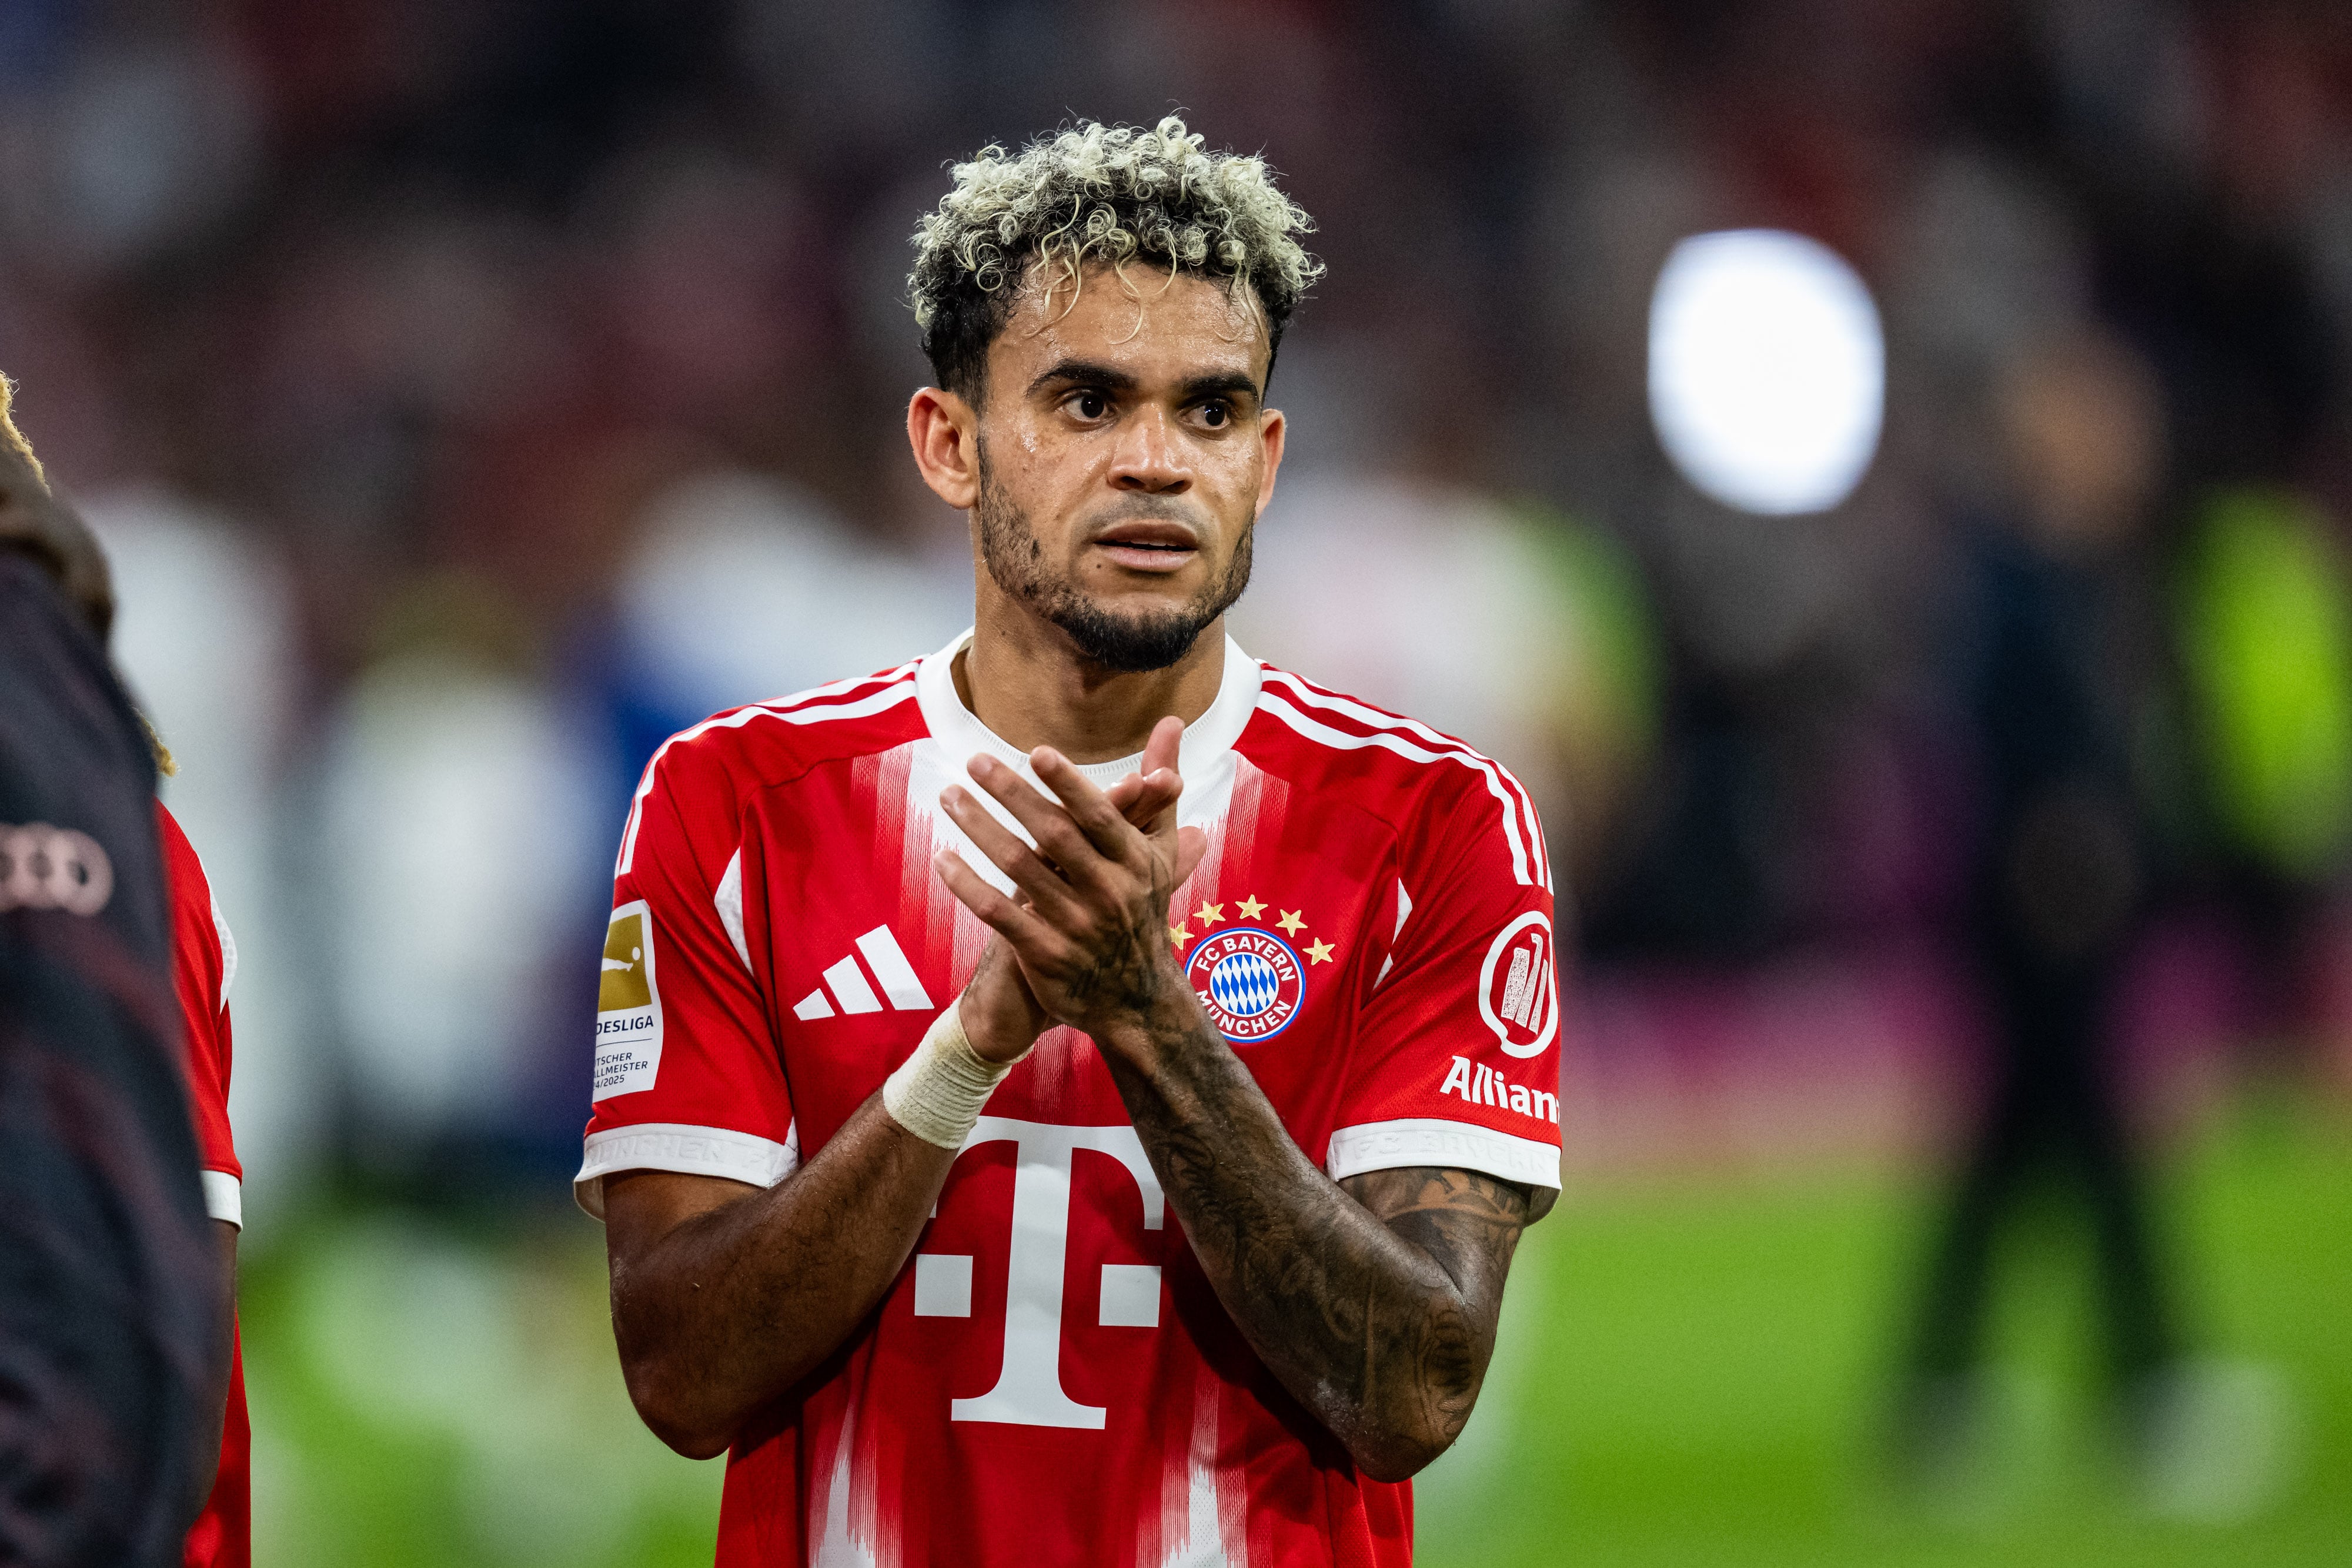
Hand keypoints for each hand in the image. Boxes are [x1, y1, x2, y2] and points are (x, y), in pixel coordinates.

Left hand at [934, 717, 1208, 1043]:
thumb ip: (1156, 787)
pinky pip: (998, 913)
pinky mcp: (1044, 955)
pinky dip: (967, 884)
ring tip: (949, 797)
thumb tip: (1172, 721)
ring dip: (980, 828)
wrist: (1136, 998)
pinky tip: (943, 857)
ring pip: (1019, 868)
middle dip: (1012, 794)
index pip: (1098, 817)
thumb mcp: (1158, 850)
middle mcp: (1107, 892)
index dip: (1069, 785)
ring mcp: (1075, 925)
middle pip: (1053, 835)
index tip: (1037, 754)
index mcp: (1134, 862)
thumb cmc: (1141, 907)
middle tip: (976, 761)